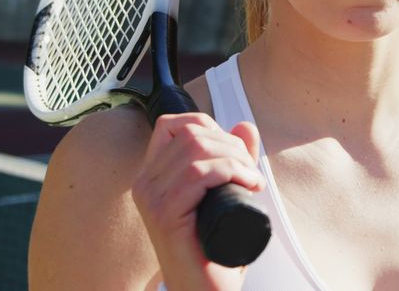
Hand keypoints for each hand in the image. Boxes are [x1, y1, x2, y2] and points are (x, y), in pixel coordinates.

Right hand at [132, 113, 263, 290]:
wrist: (203, 290)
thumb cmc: (212, 248)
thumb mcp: (223, 194)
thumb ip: (233, 160)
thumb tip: (245, 127)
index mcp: (152, 175)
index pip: (172, 124)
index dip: (208, 125)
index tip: (233, 148)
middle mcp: (146, 183)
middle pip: (190, 134)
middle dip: (231, 144)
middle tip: (250, 170)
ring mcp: (152, 199)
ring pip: (196, 151)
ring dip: (235, 158)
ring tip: (252, 180)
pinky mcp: (165, 214)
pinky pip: (198, 174)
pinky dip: (230, 172)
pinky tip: (247, 185)